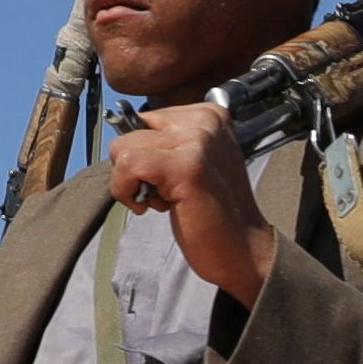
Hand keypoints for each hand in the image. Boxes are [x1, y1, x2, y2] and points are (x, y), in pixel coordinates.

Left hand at [113, 103, 279, 303]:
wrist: (243, 249)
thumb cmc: (213, 212)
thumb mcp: (193, 161)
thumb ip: (166, 141)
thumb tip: (119, 125)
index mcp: (208, 114)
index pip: (144, 119)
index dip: (144, 154)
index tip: (168, 178)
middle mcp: (205, 121)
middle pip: (130, 131)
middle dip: (135, 167)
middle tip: (167, 193)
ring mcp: (197, 141)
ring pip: (123, 147)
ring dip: (131, 183)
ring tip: (165, 200)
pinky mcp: (186, 166)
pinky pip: (127, 165)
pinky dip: (127, 192)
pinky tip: (156, 207)